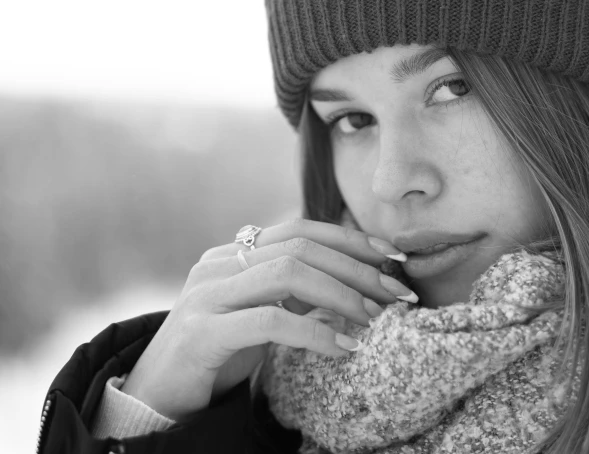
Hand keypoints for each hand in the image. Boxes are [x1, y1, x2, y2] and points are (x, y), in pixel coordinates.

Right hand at [121, 218, 413, 421]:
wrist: (157, 394)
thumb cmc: (218, 352)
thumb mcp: (261, 312)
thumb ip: (295, 292)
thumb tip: (354, 282)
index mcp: (234, 252)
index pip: (301, 229)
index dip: (351, 240)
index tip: (393, 257)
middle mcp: (219, 263)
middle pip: (301, 248)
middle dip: (357, 269)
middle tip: (397, 293)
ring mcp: (207, 294)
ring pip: (288, 274)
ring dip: (341, 295)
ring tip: (373, 319)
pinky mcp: (202, 332)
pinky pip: (270, 321)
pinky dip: (315, 333)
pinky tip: (344, 348)